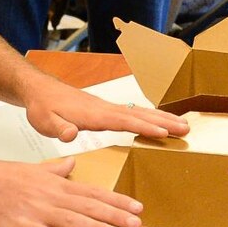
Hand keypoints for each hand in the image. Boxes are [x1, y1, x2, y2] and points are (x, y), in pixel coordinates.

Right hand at [0, 156, 145, 226]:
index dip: (116, 199)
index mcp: (54, 183)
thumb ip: (54, 169)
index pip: (92, 191)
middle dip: (115, 214)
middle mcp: (50, 195)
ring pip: (72, 219)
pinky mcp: (19, 224)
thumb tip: (71, 163)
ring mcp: (35, 210)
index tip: (136, 206)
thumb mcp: (32, 169)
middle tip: (138, 222)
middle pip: (88, 205)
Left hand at [23, 77, 187, 142]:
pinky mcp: (107, 110)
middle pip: (140, 114)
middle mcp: (105, 109)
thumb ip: (58, 128)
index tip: (164, 132)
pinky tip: (160, 122)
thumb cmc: (43, 108)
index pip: (124, 120)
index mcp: (93, 114)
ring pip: (140, 112)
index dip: (145, 127)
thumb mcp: (45, 121)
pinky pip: (134, 113)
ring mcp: (108, 108)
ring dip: (162, 119)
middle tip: (186, 128)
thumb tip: (70, 134)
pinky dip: (150, 117)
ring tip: (183, 125)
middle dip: (164, 121)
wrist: (41, 91)